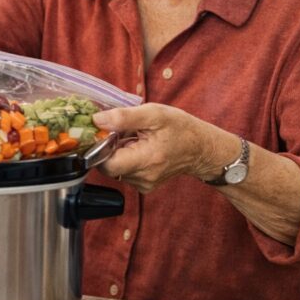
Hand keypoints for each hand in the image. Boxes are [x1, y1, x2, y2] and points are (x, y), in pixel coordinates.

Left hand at [92, 103, 236, 192]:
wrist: (201, 148)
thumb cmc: (181, 129)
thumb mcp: (154, 114)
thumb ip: (124, 117)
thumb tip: (97, 120)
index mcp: (146, 160)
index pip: (106, 164)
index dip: (99, 147)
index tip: (106, 133)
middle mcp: (143, 178)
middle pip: (108, 166)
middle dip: (110, 148)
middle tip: (125, 133)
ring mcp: (143, 184)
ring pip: (115, 168)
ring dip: (119, 152)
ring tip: (136, 139)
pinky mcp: (144, 185)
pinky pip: (125, 172)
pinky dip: (127, 158)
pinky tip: (140, 148)